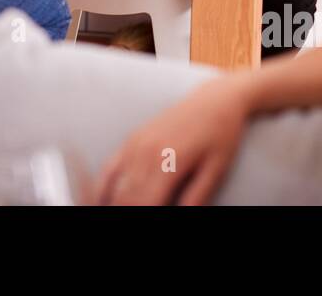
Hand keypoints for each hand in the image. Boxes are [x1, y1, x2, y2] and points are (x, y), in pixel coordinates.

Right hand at [96, 76, 250, 205]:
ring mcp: (137, 143)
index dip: (144, 216)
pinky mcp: (133, 138)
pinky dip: (103, 187)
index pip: (147, 203)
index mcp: (169, 162)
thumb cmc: (220, 134)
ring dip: (116, 202)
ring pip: (117, 186)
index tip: (145, 222)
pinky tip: (101, 200)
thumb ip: (196, 196)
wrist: (214, 100)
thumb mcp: (216, 169)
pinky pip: (110, 167)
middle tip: (127, 217)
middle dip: (127, 210)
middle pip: (128, 197)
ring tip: (118, 209)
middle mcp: (147, 152)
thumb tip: (182, 215)